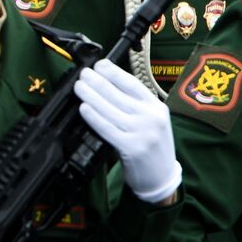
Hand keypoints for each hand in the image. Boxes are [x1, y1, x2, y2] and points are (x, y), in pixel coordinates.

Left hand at [75, 60, 180, 202]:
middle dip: (97, 81)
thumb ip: (135, 104)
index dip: (113, 72)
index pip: (132, 84)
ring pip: (110, 109)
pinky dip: (93, 116)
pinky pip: (107, 128)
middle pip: (118, 94)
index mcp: (157, 107)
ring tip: (79, 86)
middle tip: (83, 74)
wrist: (162, 176)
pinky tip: (84, 107)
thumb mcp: (152, 120)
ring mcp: (141, 133)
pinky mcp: (131, 148)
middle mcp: (151, 117)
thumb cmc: (152, 146)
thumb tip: (106, 84)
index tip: (99, 64)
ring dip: (91, 95)